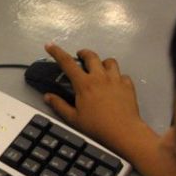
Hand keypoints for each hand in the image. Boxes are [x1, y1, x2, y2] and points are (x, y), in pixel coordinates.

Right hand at [43, 42, 173, 175]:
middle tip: (80, 56)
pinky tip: (115, 85)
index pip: (67, 63)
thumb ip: (59, 105)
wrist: (123, 131)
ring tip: (99, 69)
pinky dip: (117, 77)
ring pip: (109, 61)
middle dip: (84, 53)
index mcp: (84, 84)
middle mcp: (100, 76)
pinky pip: (122, 75)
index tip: (50, 45)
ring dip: (102, 62)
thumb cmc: (96, 126)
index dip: (57, 52)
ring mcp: (116, 79)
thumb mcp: (73, 118)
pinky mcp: (128, 85)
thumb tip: (47, 96)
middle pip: (91, 56)